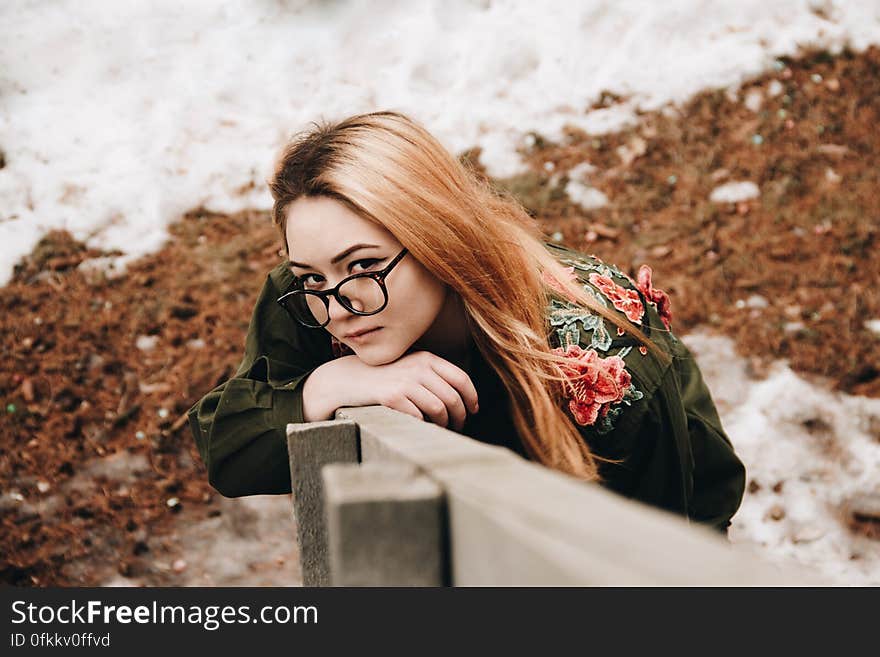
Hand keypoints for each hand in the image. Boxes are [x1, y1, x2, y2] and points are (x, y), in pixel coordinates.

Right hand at [303, 350, 478, 430]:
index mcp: (426, 358)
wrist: (348, 379)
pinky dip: (424, 425)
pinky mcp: (392, 396)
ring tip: (441, 429)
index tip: (473, 410)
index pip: (461, 378)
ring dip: (444, 424)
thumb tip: (460, 398)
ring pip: (439, 409)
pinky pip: (419, 417)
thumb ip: (431, 376)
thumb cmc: (382, 377)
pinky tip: (422, 428)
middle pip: (453, 397)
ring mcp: (405, 381)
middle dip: (460, 416)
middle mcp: (418, 367)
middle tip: (458, 427)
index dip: (471, 397)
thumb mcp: (408, 367)